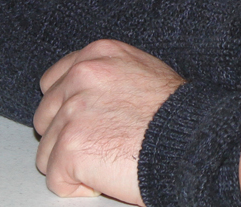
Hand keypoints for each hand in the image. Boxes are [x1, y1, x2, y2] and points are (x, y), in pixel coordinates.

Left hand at [34, 39, 184, 202]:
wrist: (194, 140)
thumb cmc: (178, 115)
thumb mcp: (143, 73)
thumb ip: (108, 77)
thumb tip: (84, 96)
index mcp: (99, 54)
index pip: (52, 82)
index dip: (66, 108)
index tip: (86, 122)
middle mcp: (82, 75)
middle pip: (45, 118)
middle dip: (67, 137)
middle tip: (103, 144)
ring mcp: (73, 111)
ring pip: (47, 152)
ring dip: (73, 163)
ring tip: (110, 158)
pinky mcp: (70, 146)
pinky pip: (56, 179)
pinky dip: (79, 186)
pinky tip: (107, 175)